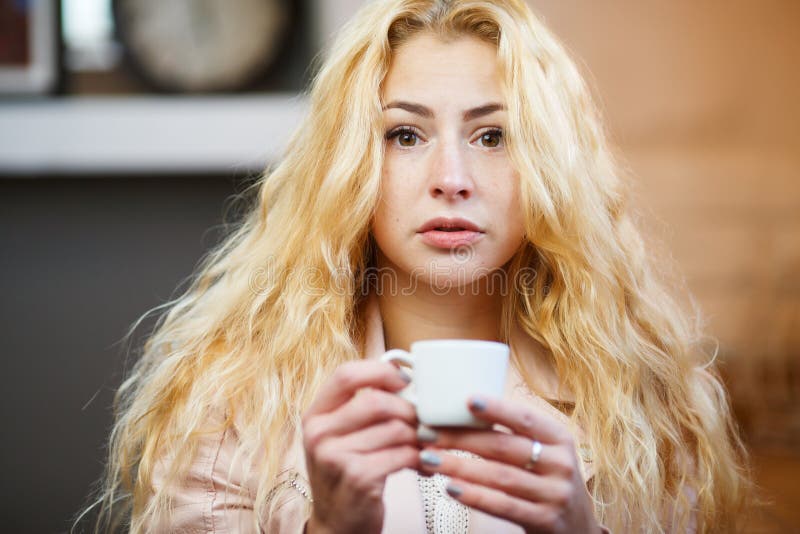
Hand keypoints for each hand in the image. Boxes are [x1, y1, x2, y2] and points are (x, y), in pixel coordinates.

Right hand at [302, 360, 419, 533]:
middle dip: (409, 410)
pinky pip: (402, 454)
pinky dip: (420, 458)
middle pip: (376, 401)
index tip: (404, 380)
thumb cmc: (346, 475)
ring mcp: (335, 457)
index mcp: (315, 415)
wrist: (337, 526)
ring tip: (426, 444)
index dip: (380, 372)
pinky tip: (424, 465)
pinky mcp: (358, 478)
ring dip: (419, 436)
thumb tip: (405, 379)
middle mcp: (319, 434)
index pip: (346, 375)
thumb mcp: (341, 437)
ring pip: (394, 428)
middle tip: (423, 422)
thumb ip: (362, 408)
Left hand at [417, 396, 600, 533]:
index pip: (525, 419)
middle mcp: (560, 464)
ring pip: (499, 476)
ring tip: (428, 459)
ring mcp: (554, 494)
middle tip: (427, 433)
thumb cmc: (547, 479)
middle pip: (504, 447)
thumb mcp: (544, 452)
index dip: (497, 408)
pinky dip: (475, 496)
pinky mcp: (545, 520)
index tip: (466, 400)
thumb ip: (515, 434)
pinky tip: (450, 488)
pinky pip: (503, 506)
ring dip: (459, 466)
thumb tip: (463, 408)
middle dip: (461, 438)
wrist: (577, 527)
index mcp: (559, 438)